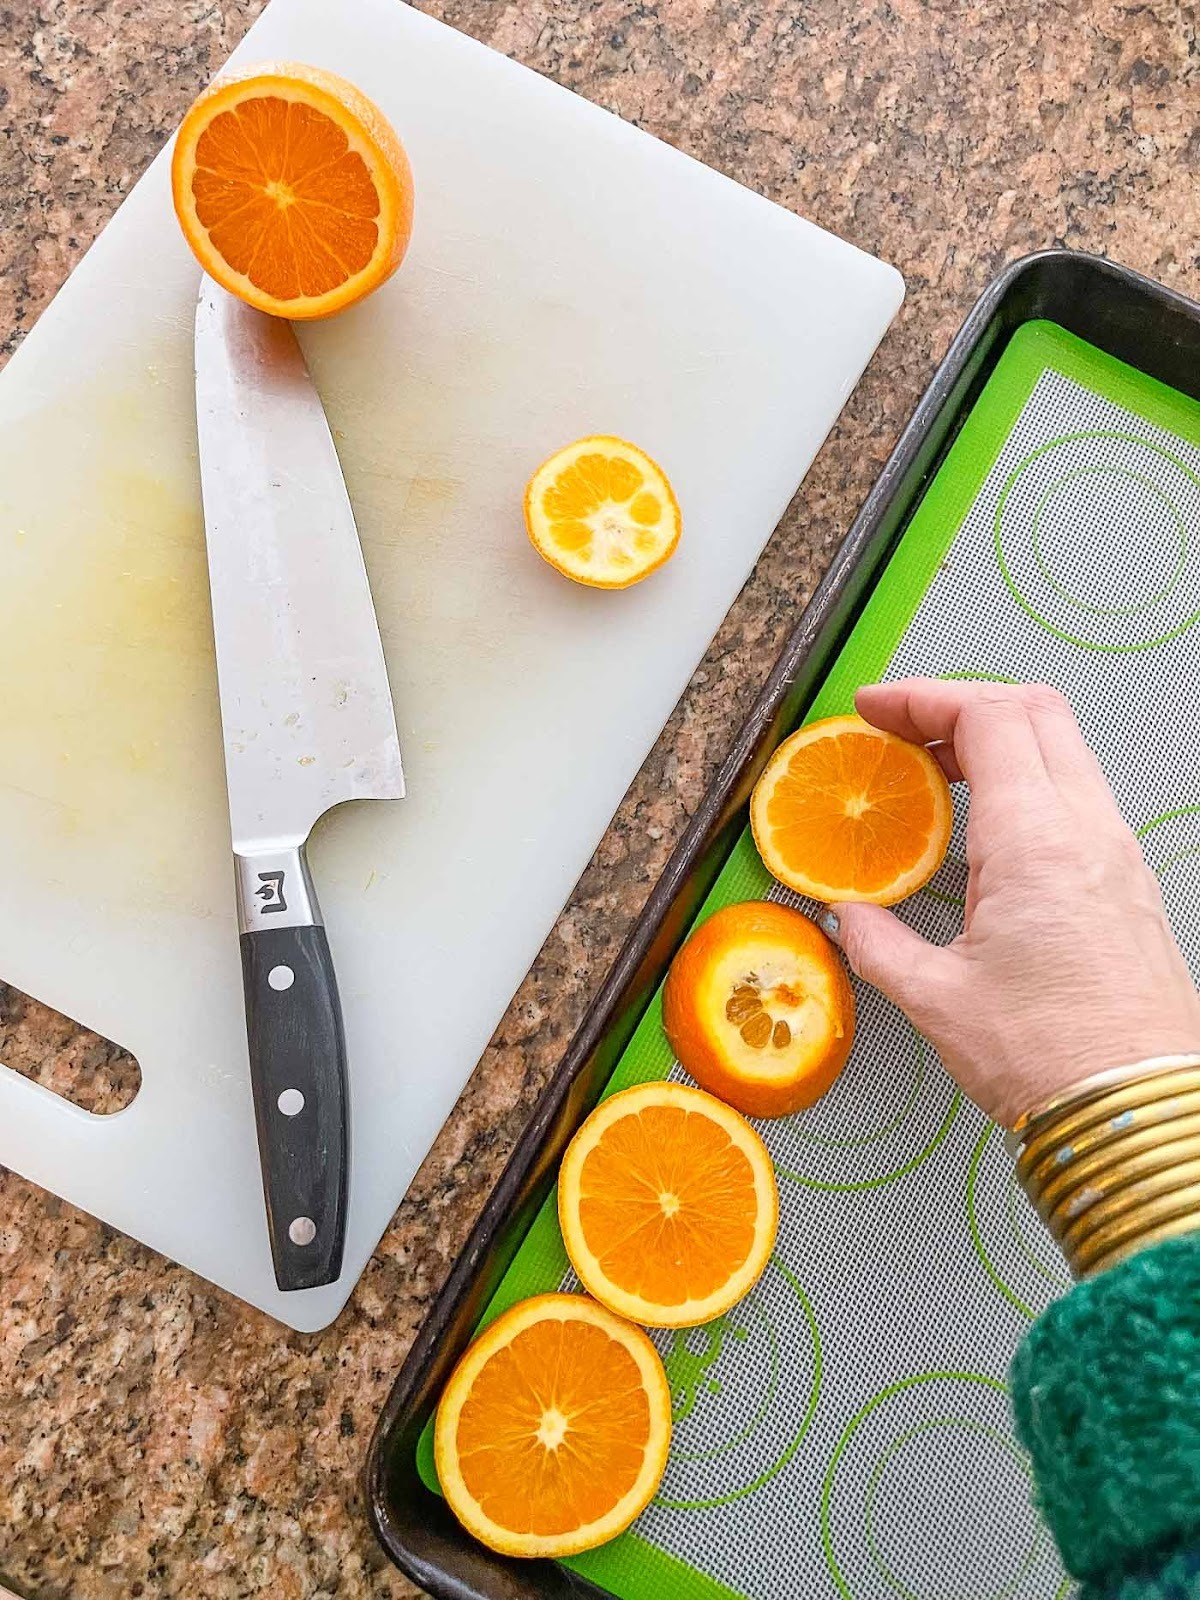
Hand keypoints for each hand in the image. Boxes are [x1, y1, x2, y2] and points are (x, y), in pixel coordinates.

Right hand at [826, 678, 1199, 1126]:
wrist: (1138, 1113)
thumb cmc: (1053, 1058)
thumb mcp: (936, 1000)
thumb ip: (877, 943)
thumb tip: (845, 915)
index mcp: (1037, 841)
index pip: (986, 717)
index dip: (922, 698)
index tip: (874, 710)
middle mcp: (1088, 830)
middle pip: (1035, 710)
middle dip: (960, 703)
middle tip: (902, 728)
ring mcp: (1116, 853)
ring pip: (1064, 749)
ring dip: (997, 741)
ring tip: (936, 774)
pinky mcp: (1127, 883)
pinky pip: (1078, 797)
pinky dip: (1026, 784)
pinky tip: (984, 829)